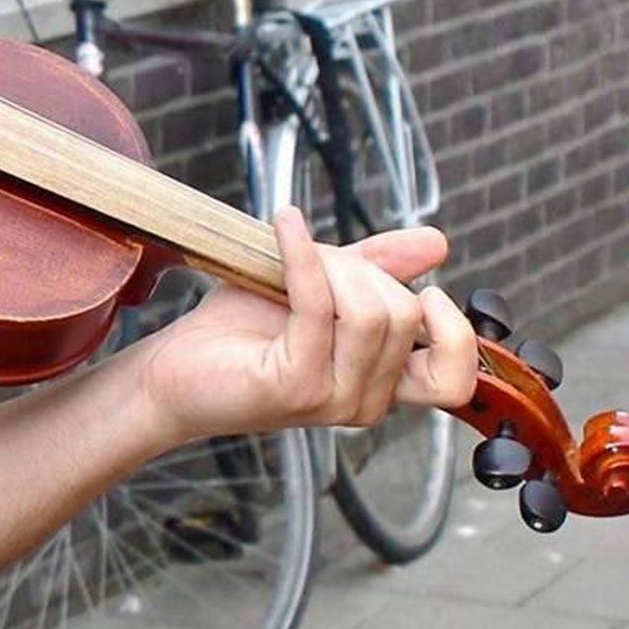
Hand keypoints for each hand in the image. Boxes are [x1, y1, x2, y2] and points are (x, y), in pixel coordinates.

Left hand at [130, 208, 478, 445]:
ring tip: (294, 253)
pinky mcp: (297, 386)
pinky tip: (285, 226)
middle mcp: (366, 402)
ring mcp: (334, 400)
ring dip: (332, 266)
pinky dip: (304, 256)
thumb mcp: (319, 288)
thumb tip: (437, 242)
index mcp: (381, 385)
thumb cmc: (238, 332)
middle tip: (315, 258)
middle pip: (404, 316)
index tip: (427, 291)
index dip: (456, 333)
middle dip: (362, 269)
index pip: (455, 379)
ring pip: (371, 313)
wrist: (172, 370)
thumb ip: (378, 268)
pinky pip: (319, 306)